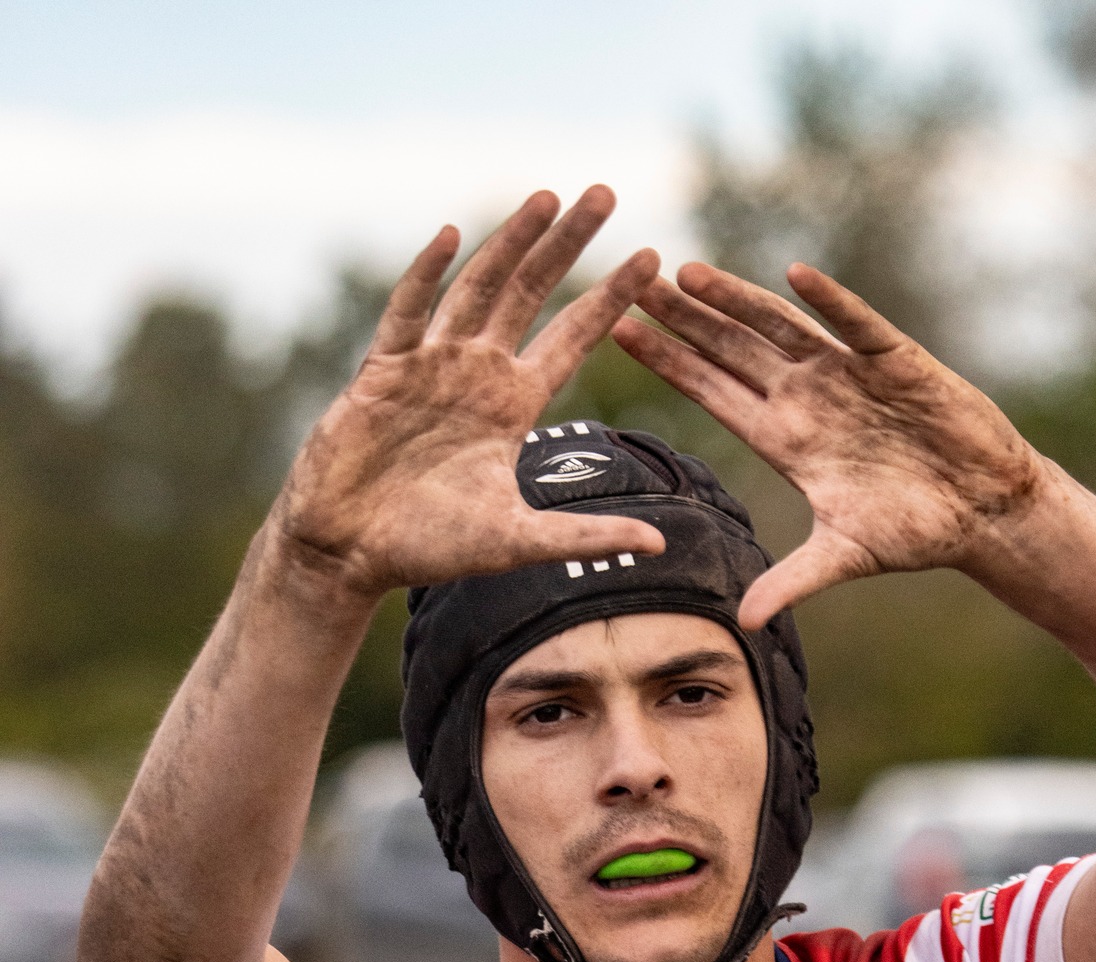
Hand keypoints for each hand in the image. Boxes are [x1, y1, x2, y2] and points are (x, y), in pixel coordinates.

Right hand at [274, 187, 665, 597]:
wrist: (352, 550)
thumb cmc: (431, 546)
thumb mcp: (520, 541)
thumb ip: (586, 536)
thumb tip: (659, 544)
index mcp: (513, 407)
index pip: (571, 340)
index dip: (608, 300)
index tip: (650, 258)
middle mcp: (477, 374)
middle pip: (530, 293)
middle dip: (568, 244)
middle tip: (605, 192)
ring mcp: (431, 365)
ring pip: (477, 288)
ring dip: (511, 241)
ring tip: (548, 196)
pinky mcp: (384, 370)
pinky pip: (409, 313)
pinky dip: (427, 275)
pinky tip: (453, 235)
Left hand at [613, 262, 1044, 627]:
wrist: (980, 510)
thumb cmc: (913, 529)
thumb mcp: (843, 556)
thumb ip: (791, 582)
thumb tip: (745, 622)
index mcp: (786, 438)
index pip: (712, 393)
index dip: (669, 364)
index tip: (621, 332)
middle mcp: (808, 397)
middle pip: (730, 349)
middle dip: (682, 317)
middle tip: (629, 279)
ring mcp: (848, 374)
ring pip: (779, 327)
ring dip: (735, 300)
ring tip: (687, 272)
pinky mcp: (895, 363)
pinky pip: (856, 326)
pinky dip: (829, 303)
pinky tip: (795, 276)